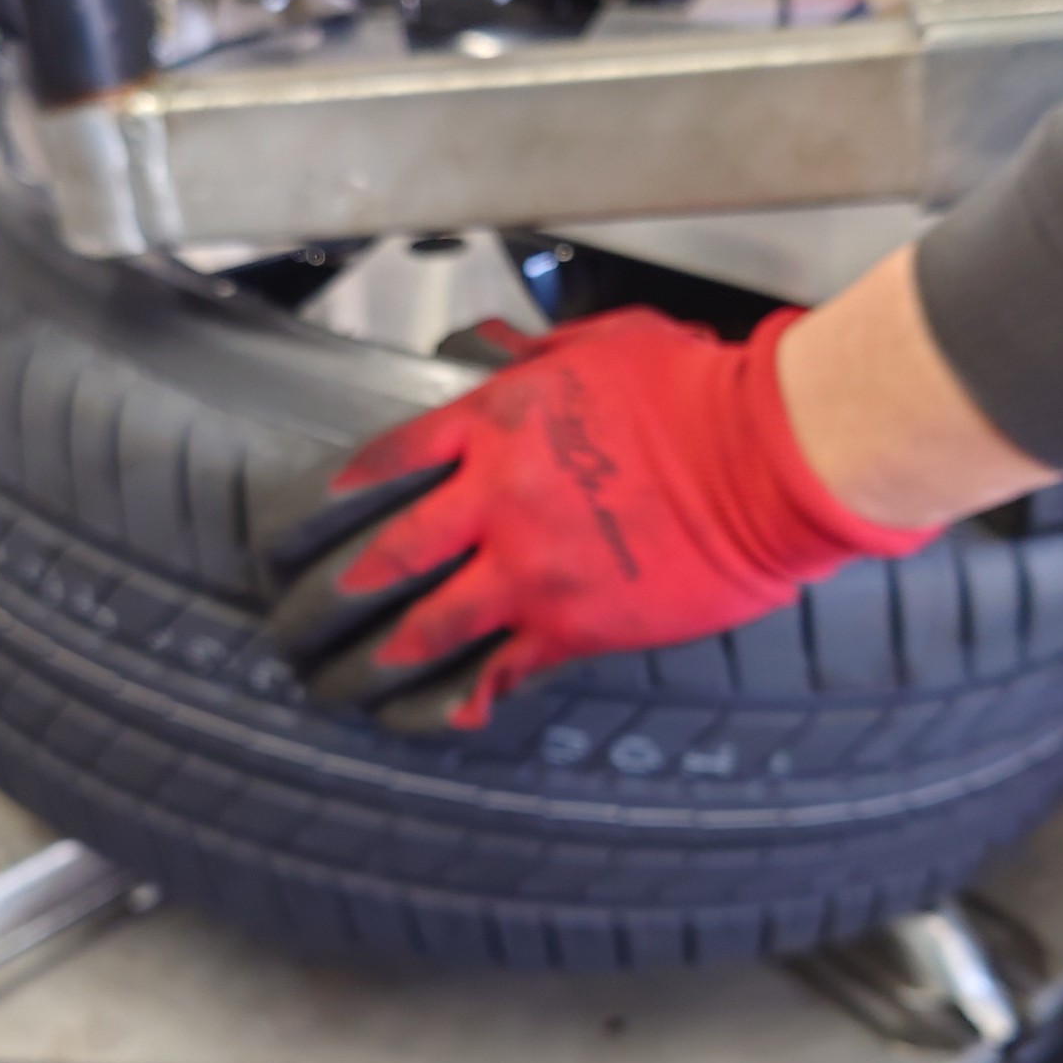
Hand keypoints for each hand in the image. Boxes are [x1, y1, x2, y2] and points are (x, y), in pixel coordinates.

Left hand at [265, 307, 941, 731]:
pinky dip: (464, 698)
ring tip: (339, 684)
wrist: (769, 454)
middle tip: (293, 622)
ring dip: (373, 662)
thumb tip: (493, 346)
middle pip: (383, 557)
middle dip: (326, 596)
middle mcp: (498, 505)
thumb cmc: (699, 391)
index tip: (296, 530)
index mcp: (494, 429)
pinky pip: (503, 673)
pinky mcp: (576, 628)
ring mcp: (533, 573)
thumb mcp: (601, 346)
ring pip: (425, 629)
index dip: (329, 503)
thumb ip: (532, 359)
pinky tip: (435, 717)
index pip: (382, 467)